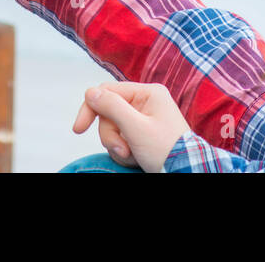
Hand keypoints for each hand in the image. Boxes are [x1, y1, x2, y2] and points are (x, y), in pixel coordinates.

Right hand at [72, 81, 190, 172]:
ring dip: (118, 146)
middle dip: (111, 135)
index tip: (78, 129)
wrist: (186, 172)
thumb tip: (90, 92)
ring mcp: (144, 118)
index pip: (107, 91)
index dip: (91, 108)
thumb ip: (112, 107)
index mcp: (148, 92)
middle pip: (109, 113)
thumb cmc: (166, 150)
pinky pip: (121, 138)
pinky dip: (124, 152)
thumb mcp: (136, 128)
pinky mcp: (143, 134)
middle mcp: (146, 102)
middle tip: (123, 151)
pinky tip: (135, 158)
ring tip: (133, 156)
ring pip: (113, 128)